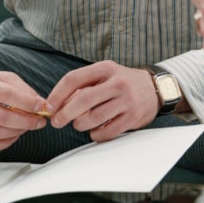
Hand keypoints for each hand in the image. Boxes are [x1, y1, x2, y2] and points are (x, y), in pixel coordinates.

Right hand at [0, 61, 48, 152]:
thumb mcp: (0, 76)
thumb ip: (21, 88)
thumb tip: (40, 104)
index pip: (6, 94)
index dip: (27, 103)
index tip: (43, 107)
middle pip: (1, 117)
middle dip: (26, 121)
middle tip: (40, 121)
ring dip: (16, 132)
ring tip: (27, 127)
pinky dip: (2, 144)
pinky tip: (13, 136)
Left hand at [44, 62, 158, 141]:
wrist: (155, 88)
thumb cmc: (122, 83)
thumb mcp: (105, 75)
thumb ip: (83, 85)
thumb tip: (57, 104)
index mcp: (106, 68)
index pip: (73, 79)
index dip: (57, 95)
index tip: (48, 107)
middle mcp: (117, 83)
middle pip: (82, 100)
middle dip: (64, 114)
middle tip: (56, 122)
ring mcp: (127, 100)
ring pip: (93, 118)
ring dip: (80, 125)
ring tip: (79, 124)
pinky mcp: (133, 117)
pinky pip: (106, 132)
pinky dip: (95, 134)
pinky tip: (95, 131)